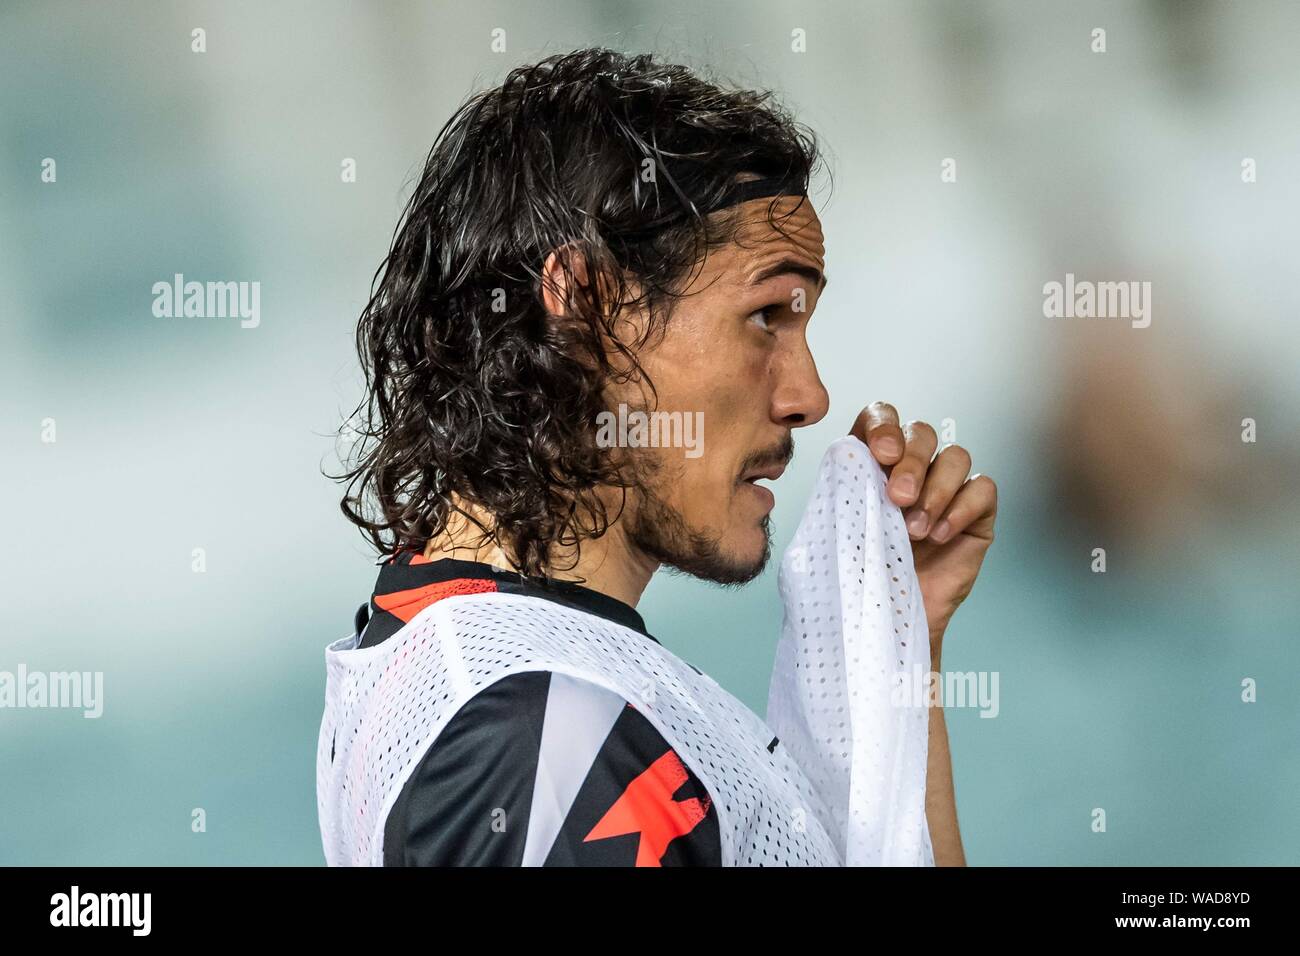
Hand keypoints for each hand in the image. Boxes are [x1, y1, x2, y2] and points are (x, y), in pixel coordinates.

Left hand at [850, 402, 996, 650]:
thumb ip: (844, 490)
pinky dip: (961, 507)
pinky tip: (940, 535)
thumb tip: (846, 456)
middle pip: (922, 433)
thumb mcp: (841, 528)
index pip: (882, 417)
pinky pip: (983, 488)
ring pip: (956, 456)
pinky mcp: (977, 512)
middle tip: (897, 499)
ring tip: (915, 530)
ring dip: (936, 489)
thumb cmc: (861, 570)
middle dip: (911, 462)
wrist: (889, 616)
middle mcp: (914, 466)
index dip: (884, 426)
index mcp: (874, 460)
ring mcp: (948, 487)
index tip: (880, 455)